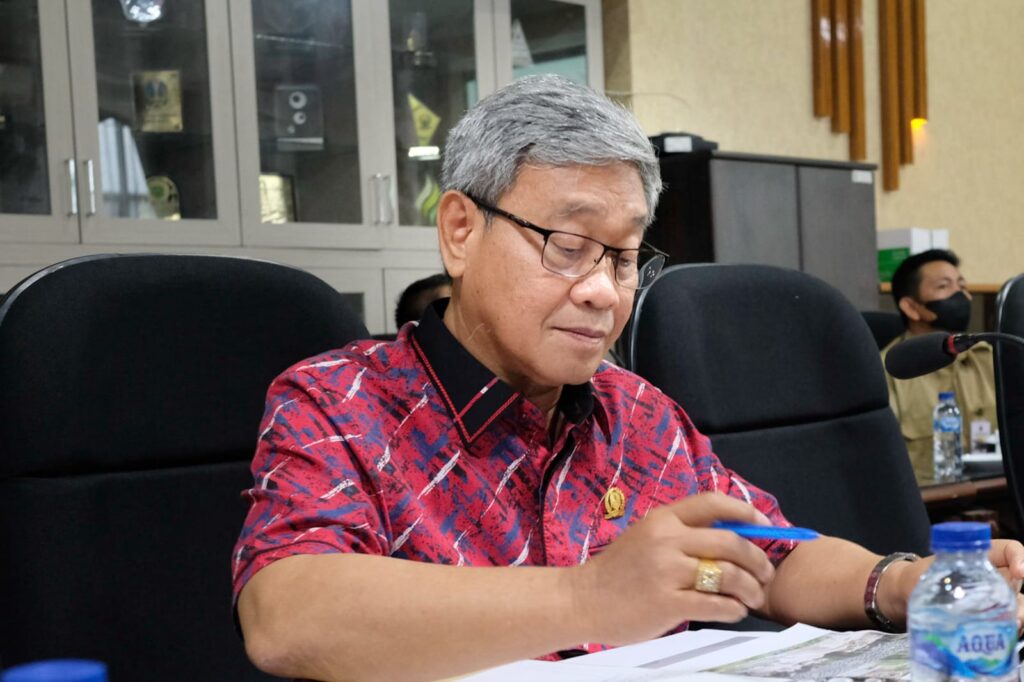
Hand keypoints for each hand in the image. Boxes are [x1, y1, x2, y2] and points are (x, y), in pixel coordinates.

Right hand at [569, 492, 775, 645]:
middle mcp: (667, 540)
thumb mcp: (646, 538)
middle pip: (731, 542)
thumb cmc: (617, 572)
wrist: (582, 599)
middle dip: (759, 559)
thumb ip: (681, 535)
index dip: (747, 512)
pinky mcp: (668, 603)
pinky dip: (734, 608)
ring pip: (729, 575)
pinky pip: (716, 604)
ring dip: (751, 588)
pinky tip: (735, 610)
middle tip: (767, 574)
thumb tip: (732, 539)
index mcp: (663, 519)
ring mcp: (668, 572)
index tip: (765, 526)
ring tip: (754, 598)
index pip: (713, 503)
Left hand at [880, 538, 1023, 631]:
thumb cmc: (918, 577)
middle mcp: (993, 576)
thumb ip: (932, 575)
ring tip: (1013, 627)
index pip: (1008, 550)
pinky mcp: (990, 617)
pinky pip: (1008, 622)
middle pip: (1018, 583)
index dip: (1019, 557)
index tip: (1020, 572)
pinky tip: (1002, 638)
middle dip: (1021, 599)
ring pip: (1018, 605)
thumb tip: (929, 587)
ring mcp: (994, 598)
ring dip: (1019, 617)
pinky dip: (1009, 630)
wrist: (907, 595)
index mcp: (980, 557)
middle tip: (1016, 615)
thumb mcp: (924, 572)